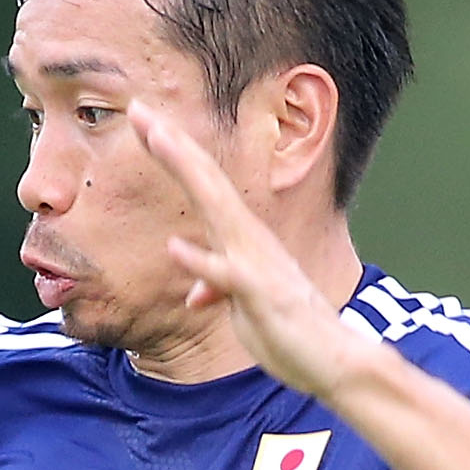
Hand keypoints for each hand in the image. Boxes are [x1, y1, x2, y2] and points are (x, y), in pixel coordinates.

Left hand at [129, 103, 382, 405]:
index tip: (143, 120)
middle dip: (172, 144)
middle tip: (139, 109)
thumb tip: (196, 292)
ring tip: (158, 140)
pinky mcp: (260, 296)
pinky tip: (175, 248)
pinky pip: (228, 276)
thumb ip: (218, 289)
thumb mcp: (241, 307)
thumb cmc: (286, 332)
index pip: (202, 186)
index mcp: (241, 239)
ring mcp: (255, 264)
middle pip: (204, 182)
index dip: (173, 152)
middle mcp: (248, 239)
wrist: (331, 360)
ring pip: (216, 210)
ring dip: (187, 174)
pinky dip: (203, 262)